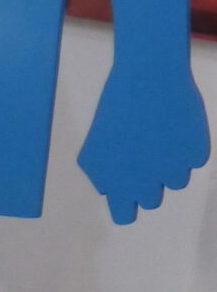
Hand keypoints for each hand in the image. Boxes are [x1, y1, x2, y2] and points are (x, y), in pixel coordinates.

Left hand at [77, 61, 208, 224]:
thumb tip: (110, 191)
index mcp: (116, 180)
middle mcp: (145, 180)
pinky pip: (192, 161)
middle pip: (151, 200)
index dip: (126, 207)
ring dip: (168, 164)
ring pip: (175, 181)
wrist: (148, 76)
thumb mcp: (96, 144)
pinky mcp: (194, 154)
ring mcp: (173, 169)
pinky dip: (186, 148)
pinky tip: (175, 126)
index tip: (129, 199)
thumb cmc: (118, 106)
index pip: (123, 215)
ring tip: (158, 136)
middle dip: (148, 183)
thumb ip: (101, 173)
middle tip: (143, 158)